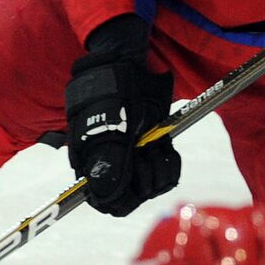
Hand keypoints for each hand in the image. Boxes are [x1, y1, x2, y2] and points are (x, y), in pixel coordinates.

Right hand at [65, 16, 179, 216]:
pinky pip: (168, 172)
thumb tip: (103, 195)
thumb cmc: (115, 89)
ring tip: (155, 143)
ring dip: (159, 167)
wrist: (133, 64)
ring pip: (153, 186)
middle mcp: (113, 163)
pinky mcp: (153, 148)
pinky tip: (166, 146)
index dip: (120, 198)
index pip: (106, 201)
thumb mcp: (112, 125)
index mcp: (93, 161)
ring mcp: (135, 156)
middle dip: (144, 178)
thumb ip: (109, 163)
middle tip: (145, 151)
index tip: (134, 184)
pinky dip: (171, 162)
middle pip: (132, 196)